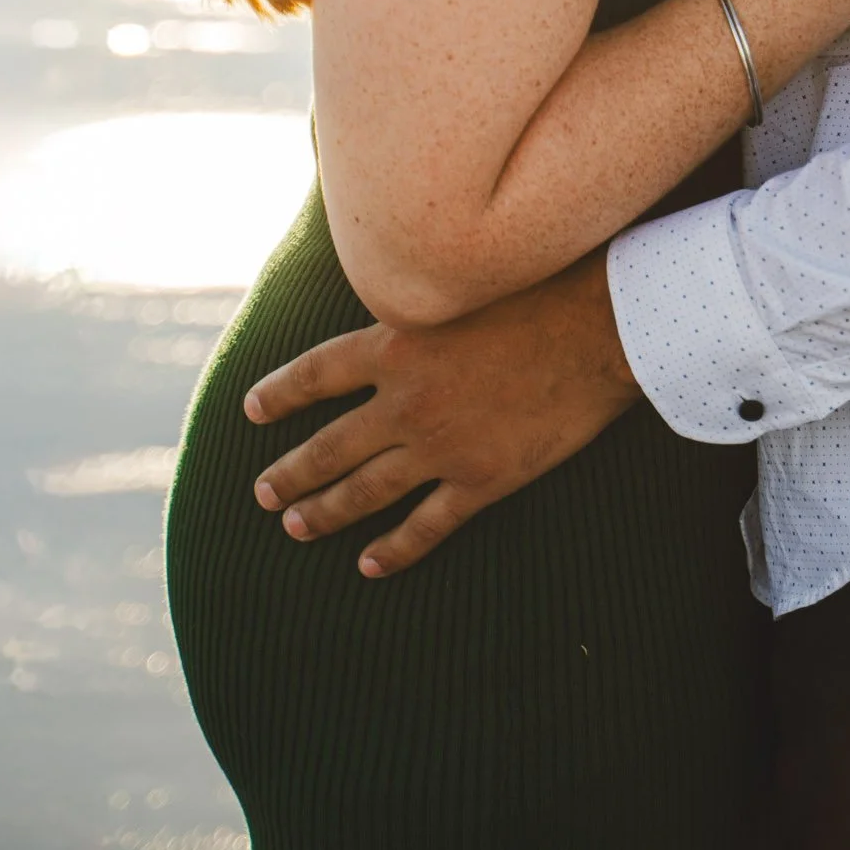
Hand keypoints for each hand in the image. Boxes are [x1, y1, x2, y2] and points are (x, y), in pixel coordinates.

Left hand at [242, 252, 639, 576]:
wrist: (598, 330)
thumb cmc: (541, 289)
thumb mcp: (464, 284)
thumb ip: (424, 306)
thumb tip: (402, 302)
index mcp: (398, 343)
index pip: (317, 372)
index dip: (281, 392)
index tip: (252, 409)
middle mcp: (406, 399)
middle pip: (330, 445)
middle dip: (291, 472)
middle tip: (263, 493)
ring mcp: (440, 446)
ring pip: (366, 490)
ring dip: (326, 512)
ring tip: (296, 527)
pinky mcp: (480, 481)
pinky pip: (425, 526)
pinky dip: (394, 550)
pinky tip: (369, 565)